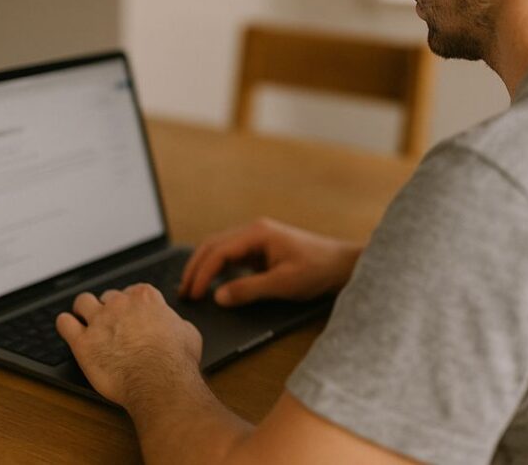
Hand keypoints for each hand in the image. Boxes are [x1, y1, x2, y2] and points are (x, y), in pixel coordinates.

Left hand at [56, 283, 202, 407]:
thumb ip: (176, 323)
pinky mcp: (82, 342)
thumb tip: (175, 325)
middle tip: (113, 324)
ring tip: (84, 318)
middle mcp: (120, 304)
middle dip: (110, 309)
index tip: (132, 315)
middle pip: (108, 297)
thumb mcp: (189, 333)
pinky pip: (64, 323)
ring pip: (83, 302)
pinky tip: (69, 328)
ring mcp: (99, 321)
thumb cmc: (176, 360)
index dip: (132, 305)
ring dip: (84, 309)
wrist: (159, 381)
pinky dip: (65, 324)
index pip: (133, 291)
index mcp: (145, 298)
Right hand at [178, 217, 360, 306]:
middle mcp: (254, 231)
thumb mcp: (283, 284)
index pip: (218, 250)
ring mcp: (257, 239)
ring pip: (220, 249)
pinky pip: (232, 256)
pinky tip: (212, 284)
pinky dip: (217, 269)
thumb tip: (218, 297)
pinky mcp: (261, 250)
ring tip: (191, 289)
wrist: (343, 265)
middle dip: (196, 268)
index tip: (192, 293)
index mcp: (257, 233)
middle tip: (183, 292)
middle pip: (213, 246)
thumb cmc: (318, 270)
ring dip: (204, 267)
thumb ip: (249, 290)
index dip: (202, 273)